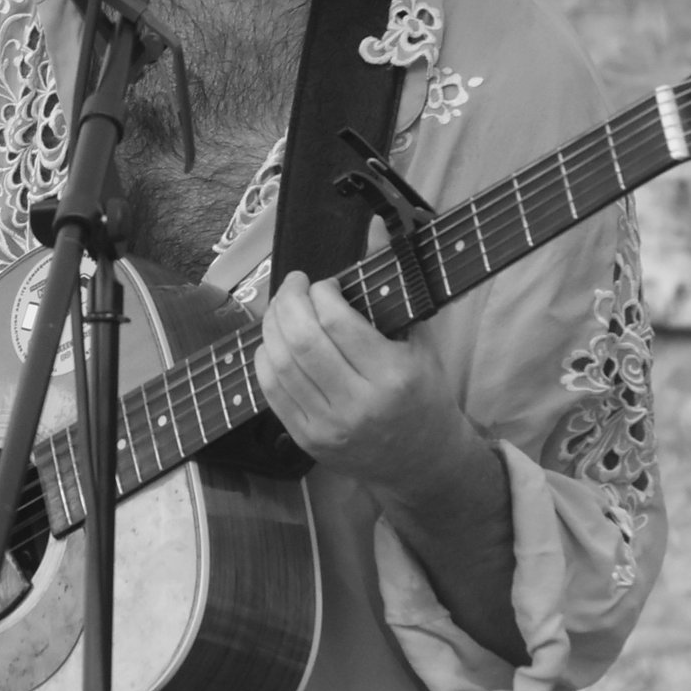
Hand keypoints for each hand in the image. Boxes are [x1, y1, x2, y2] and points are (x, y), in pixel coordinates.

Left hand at [255, 272, 525, 661]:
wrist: (421, 464)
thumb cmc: (424, 397)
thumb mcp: (421, 343)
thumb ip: (396, 288)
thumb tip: (380, 227)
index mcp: (393, 377)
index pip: (338, 322)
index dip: (320, 292)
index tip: (323, 283)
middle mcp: (358, 403)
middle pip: (302, 341)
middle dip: (288, 302)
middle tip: (293, 285)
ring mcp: (328, 426)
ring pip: (280, 365)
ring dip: (272, 327)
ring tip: (282, 309)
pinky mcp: (307, 440)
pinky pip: (271, 392)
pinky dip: (265, 359)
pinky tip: (275, 342)